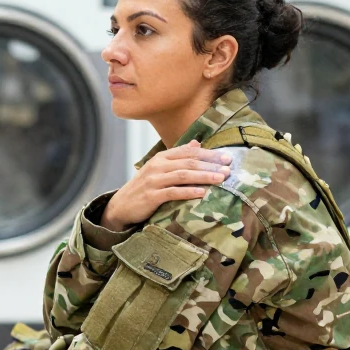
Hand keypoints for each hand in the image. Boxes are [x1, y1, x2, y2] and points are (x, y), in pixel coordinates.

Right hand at [100, 140, 232, 230]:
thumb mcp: (159, 169)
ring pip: (183, 175)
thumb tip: (197, 143)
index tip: (227, 158)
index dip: (209, 154)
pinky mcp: (151, 196)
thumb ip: (178, 156)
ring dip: (203, 176)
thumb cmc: (143, 188)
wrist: (120, 206)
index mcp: (161, 158)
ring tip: (220, 179)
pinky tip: (202, 193)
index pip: (188, 152)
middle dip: (210, 165)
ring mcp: (153, 181)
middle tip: (228, 168)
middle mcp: (157, 166)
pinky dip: (188, 192)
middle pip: (188, 162)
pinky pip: (173, 192)